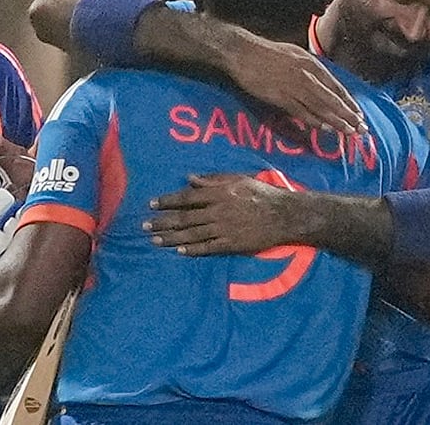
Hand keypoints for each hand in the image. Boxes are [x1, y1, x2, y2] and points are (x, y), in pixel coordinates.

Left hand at [144, 173, 297, 255]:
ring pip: (192, 234)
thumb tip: (189, 178)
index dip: (167, 201)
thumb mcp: (237, 178)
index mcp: (218, 193)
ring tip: (154, 240)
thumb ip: (212, 179)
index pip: (186, 197)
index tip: (151, 204)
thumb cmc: (261, 193)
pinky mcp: (231, 244)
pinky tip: (178, 251)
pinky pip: (207, 248)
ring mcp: (224, 229)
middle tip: (144, 226)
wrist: (284, 215)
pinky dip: (192, 249)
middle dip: (162, 222)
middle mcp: (217, 211)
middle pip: (184, 218)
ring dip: (171, 237)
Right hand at [225, 33, 365, 134]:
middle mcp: (307, 76)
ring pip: (320, 108)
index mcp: (312, 64)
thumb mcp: (296, 53)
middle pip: (333, 100)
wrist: (244, 52)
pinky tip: (323, 128)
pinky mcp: (280, 96)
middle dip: (349, 116)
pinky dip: (313, 120)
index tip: (359, 114)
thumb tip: (322, 81)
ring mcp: (294, 87)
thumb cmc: (268, 52)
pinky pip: (301, 112)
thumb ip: (311, 68)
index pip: (337, 87)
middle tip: (362, 129)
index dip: (349, 102)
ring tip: (348, 132)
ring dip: (336, 122)